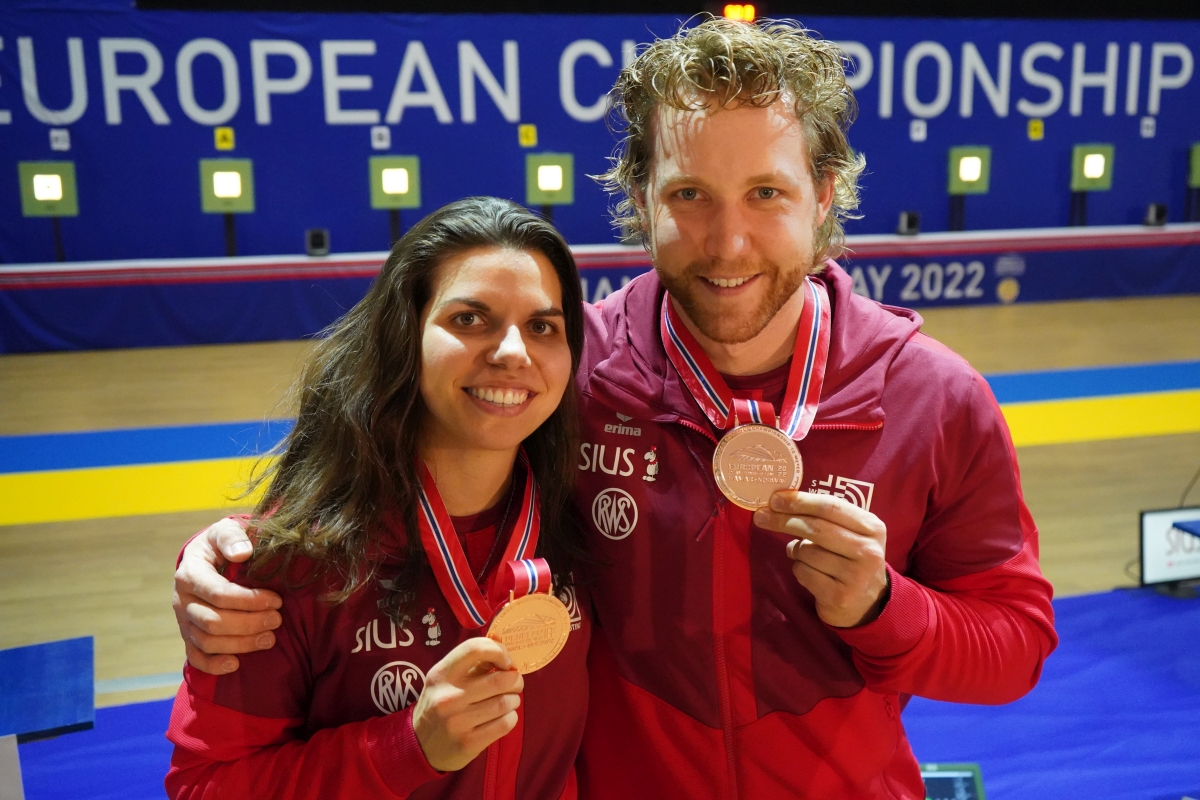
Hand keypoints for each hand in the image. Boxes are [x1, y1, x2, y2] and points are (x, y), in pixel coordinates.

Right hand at [173, 518, 282, 674]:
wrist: (208, 558)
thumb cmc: (222, 544)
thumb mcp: (226, 531)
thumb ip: (232, 536)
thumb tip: (242, 552)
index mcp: (191, 573)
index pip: (219, 594)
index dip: (249, 600)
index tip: (276, 599)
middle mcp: (182, 600)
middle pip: (213, 622)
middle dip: (250, 623)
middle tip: (278, 619)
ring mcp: (184, 621)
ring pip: (208, 642)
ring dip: (241, 644)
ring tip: (270, 638)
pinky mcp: (189, 636)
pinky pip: (196, 657)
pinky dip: (214, 665)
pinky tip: (236, 663)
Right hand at [412, 638, 523, 771]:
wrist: (419, 747)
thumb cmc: (439, 706)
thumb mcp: (446, 681)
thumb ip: (472, 663)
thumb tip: (501, 641)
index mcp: (442, 675)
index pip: (475, 649)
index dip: (498, 651)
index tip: (506, 662)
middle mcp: (448, 697)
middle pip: (499, 680)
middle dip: (515, 680)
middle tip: (514, 684)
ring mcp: (458, 722)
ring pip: (505, 703)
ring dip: (513, 700)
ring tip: (507, 702)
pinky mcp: (469, 743)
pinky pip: (505, 724)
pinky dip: (511, 718)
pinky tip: (503, 717)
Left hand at [753, 490, 888, 627]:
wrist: (868, 603)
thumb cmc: (851, 558)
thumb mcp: (850, 534)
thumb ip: (825, 516)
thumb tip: (780, 501)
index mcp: (872, 528)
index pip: (831, 507)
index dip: (800, 501)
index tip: (775, 499)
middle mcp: (867, 551)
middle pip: (816, 528)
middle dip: (784, 520)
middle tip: (761, 516)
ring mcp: (855, 576)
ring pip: (806, 552)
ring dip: (795, 550)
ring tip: (802, 554)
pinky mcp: (839, 596)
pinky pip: (803, 573)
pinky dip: (799, 569)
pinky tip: (810, 573)